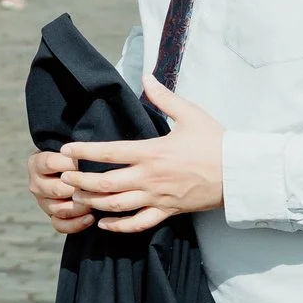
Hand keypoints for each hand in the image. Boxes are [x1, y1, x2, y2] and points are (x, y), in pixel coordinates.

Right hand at [28, 149, 93, 234]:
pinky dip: (76, 224)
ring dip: (80, 207)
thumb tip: (91, 151)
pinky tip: (91, 218)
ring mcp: (42, 202)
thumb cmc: (75, 154)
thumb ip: (77, 149)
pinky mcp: (51, 217)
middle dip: (79, 189)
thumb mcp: (71, 148)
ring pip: (59, 209)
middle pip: (56, 189)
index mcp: (36, 163)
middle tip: (98, 185)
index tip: (91, 161)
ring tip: (97, 201)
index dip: (71, 163)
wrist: (71, 169)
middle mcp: (36, 184)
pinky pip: (60, 225)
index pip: (51, 163)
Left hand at [58, 79, 225, 233]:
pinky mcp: (168, 211)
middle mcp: (150, 177)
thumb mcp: (191, 114)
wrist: (240, 173)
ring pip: (117, 206)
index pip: (109, 152)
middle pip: (105, 183)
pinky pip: (138, 223)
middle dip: (80, 181)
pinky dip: (118, 226)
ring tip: (76, 198)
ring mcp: (158, 197)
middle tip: (63, 178)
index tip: (67, 150)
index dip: (84, 151)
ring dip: (93, 203)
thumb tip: (146, 76)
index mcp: (152, 151)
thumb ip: (164, 97)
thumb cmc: (216, 142)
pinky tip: (103, 223)